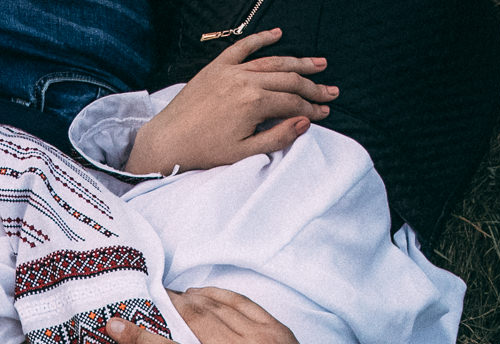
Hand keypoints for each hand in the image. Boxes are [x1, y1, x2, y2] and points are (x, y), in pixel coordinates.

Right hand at [103, 288, 427, 343]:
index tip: (114, 322)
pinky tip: (201, 297)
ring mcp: (267, 337)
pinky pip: (242, 302)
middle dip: (161, 306)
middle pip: (192, 316)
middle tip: (137, 301)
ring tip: (164, 297)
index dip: (139, 336)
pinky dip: (217, 295)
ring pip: (216, 304)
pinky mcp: (280, 331)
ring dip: (187, 297)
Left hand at [127, 29, 335, 176]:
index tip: (325, 112)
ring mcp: (230, 71)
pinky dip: (261, 39)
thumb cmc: (204, 152)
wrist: (167, 141)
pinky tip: (278, 34)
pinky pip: (242, 47)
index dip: (312, 108)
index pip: (293, 102)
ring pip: (272, 62)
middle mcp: (244, 81)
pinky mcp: (216, 67)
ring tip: (318, 64)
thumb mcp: (244, 152)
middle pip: (288, 80)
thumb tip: (304, 121)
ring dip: (297, 63)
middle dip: (312, 86)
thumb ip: (277, 136)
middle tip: (332, 91)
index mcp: (253, 103)